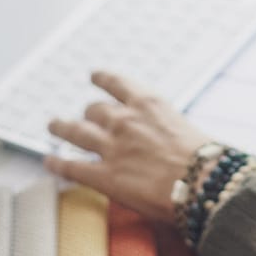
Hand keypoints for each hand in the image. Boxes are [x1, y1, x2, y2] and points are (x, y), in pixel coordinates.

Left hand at [44, 72, 212, 221]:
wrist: (202, 180)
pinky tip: (50, 162)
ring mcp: (111, 147)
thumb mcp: (185, 128)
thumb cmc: (205, 158)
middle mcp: (125, 120)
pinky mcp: (104, 176)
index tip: (94, 75)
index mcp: (148, 104)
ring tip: (54, 125)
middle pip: (94, 109)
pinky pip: (71, 167)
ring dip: (61, 127)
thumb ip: (165, 127)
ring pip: (75, 131)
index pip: (117, 83)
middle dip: (88, 113)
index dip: (102, 78)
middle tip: (83, 116)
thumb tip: (164, 137)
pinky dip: (57, 164)